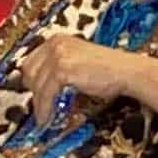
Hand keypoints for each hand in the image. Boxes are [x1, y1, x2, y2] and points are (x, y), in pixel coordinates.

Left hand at [21, 31, 136, 122]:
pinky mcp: (62, 69)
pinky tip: (47, 118)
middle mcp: (55, 44)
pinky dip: (44, 109)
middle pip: (29, 72)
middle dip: (34, 92)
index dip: (31, 80)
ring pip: (36, 85)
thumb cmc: (108, 69)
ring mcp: (58, 56)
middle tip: (40, 106)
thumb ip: (58, 67)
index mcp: (57, 40)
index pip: (31, 61)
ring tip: (45, 116)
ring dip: (39, 104)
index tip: (34, 94)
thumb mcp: (77, 61)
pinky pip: (45, 94)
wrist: (127, 71)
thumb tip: (39, 86)